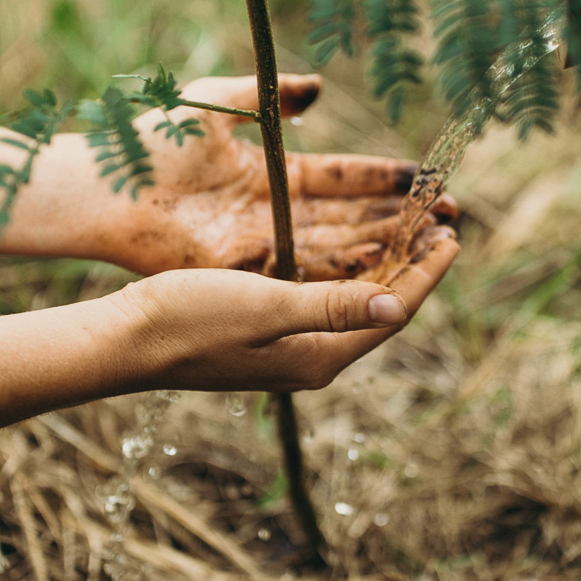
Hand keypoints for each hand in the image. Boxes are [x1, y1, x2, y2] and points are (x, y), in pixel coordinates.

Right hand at [105, 227, 458, 392]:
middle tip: (444, 223)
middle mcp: (312, 358)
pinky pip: (325, 301)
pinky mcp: (268, 335)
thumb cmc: (188, 320)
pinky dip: (347, 272)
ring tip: (411, 229)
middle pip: (380, 308)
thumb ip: (330, 305)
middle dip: (414, 266)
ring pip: (354, 303)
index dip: (427, 272)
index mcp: (319, 356)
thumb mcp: (265, 305)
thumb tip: (396, 307)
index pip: (393, 312)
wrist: (125, 341)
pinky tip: (351, 247)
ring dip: (384, 266)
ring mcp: (290, 349)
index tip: (454, 234)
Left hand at [117, 73, 457, 278]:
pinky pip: (305, 275)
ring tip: (432, 243)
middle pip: (352, 218)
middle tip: (453, 216)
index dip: (387, 179)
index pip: (344, 178)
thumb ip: (270, 96)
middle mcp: (274, 215)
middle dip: (404, 218)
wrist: (99, 185)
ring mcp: (262, 247)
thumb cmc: (150, 143)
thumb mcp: (217, 105)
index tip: (429, 176)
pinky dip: (344, 273)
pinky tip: (382, 267)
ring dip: (385, 247)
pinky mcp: (243, 273)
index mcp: (272, 175)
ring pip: (338, 249)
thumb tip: (318, 88)